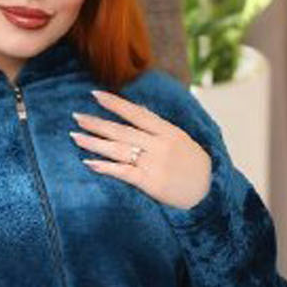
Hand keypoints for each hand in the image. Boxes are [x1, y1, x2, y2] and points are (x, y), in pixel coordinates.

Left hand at [69, 89, 211, 210]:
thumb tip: (135, 113)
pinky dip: (106, 167)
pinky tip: (90, 162)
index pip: (136, 113)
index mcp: (168, 131)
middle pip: (122, 131)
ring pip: (119, 150)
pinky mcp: (151, 183)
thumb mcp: (181, 140)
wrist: (210, 191)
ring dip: (95, 143)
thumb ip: (159, 128)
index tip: (95, 94)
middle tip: (76, 116)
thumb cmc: (194, 164)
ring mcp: (155, 164)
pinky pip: (124, 173)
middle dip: (97, 123)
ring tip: (76, 137)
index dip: (115, 103)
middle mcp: (160, 145)